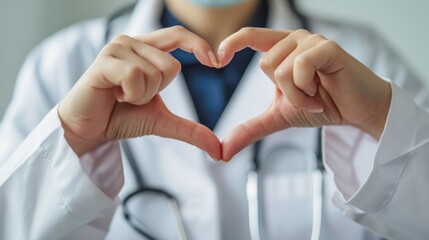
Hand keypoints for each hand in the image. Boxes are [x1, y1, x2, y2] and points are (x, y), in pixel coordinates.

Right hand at [59, 26, 220, 158]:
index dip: (199, 45)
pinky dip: (130, 94)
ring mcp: (116, 48)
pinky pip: (136, 76)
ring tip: (121, 96)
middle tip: (133, 97)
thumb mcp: (162, 121)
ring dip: (142, 96)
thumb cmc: (121, 117)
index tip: (216, 63)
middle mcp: (131, 42)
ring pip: (155, 73)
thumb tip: (218, 150)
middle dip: (157, 93)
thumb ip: (190, 130)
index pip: (178, 34)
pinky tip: (114, 95)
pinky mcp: (103, 61)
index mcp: (146, 48)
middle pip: (172, 66)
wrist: (89, 130)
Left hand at [219, 28, 391, 160]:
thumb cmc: (322, 106)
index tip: (216, 60)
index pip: (250, 35)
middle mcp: (295, 38)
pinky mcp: (328, 48)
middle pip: (265, 64)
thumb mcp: (279, 116)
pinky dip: (307, 90)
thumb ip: (251, 128)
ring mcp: (312, 41)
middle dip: (284, 94)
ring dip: (297, 96)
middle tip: (307, 99)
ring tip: (316, 97)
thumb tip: (222, 152)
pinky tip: (323, 92)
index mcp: (282, 48)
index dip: (231, 43)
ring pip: (281, 70)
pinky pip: (300, 68)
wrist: (357, 112)